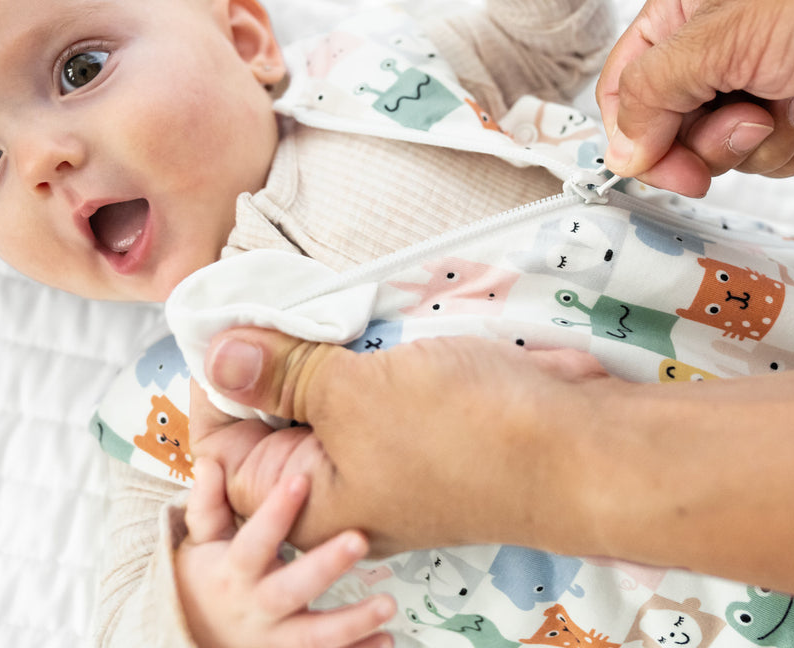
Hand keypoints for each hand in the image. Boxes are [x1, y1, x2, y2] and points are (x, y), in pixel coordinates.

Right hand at [175, 458, 395, 647]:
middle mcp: (256, 608)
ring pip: (314, 637)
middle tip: (360, 538)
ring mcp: (275, 640)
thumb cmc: (208, 579)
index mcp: (233, 572)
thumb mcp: (200, 541)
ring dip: (353, 622)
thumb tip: (207, 461)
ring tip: (388, 603)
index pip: (254, 541)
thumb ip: (207, 502)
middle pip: (291, 590)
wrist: (193, 636)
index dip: (275, 512)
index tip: (300, 479)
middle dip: (326, 566)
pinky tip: (387, 639)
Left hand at [194, 328, 608, 556]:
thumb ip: (285, 373)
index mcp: (308, 501)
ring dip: (320, 343)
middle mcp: (340, 481)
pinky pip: (371, 380)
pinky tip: (359, 310)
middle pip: (277, 414)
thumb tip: (221, 355)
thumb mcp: (357, 396)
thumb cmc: (464, 435)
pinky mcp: (421, 419)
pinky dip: (362, 346)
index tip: (215, 321)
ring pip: (326, 391)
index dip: (215, 385)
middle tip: (266, 292)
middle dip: (269, 353)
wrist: (578, 447)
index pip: (226, 448)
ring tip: (310, 294)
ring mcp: (384, 449)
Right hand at [597, 0, 793, 194]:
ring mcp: (751, 76)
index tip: (664, 167)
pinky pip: (763, 155)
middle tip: (747, 124)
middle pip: (667, 126)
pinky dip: (790, 143)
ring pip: (716, 148)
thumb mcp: (724, 35)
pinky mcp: (791, 105)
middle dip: (709, 138)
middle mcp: (708, 43)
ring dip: (757, 139)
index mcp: (678, 7)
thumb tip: (619, 151)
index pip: (623, 87)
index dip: (635, 134)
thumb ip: (655, 92)